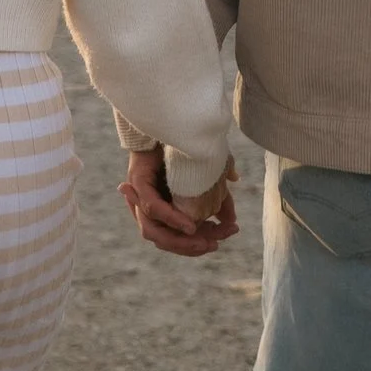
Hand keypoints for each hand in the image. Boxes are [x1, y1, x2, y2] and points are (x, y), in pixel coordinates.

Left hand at [119, 150, 240, 256]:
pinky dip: (172, 220)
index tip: (222, 241)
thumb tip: (232, 222)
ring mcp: (140, 199)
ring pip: (157, 234)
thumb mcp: (208, 179)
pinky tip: (190, 225)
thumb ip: (218, 200)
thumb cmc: (186, 153)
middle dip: (193, 247)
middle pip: (168, 242)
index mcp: (162, 212)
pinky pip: (153, 211)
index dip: (199, 245)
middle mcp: (149, 210)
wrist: (169, 124)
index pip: (178, 239)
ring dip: (182, 241)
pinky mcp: (138, 185)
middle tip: (215, 244)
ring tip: (203, 239)